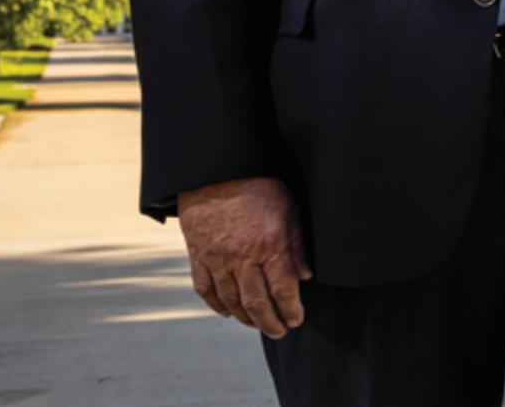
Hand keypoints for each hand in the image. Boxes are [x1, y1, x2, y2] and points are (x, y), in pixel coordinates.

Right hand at [176, 176, 311, 337]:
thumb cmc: (257, 187)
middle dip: (270, 322)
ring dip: (245, 318)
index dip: (291, 309)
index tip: (296, 320)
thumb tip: (305, 276)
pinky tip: (227, 312)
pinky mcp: (198, 256)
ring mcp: (217, 259)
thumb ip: (296, 244)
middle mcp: (242, 257)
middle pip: (257, 302)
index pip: (283, 289)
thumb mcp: (288, 209)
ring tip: (257, 325)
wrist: (215, 172)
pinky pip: (205, 289)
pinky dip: (216, 305)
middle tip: (279, 332)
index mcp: (269, 245)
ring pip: (231, 300)